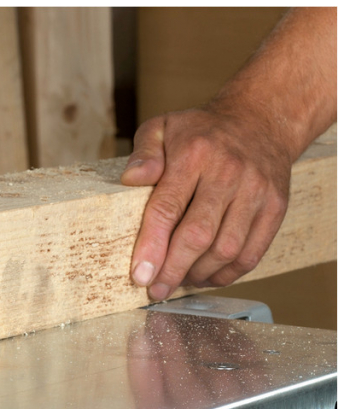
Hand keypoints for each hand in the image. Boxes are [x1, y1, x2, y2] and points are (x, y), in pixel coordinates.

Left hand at [121, 106, 291, 300]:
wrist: (261, 120)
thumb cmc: (201, 131)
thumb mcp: (163, 127)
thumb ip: (143, 152)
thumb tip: (132, 179)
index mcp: (195, 155)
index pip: (168, 209)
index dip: (152, 247)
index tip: (140, 275)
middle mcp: (229, 173)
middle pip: (198, 235)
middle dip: (173, 270)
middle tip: (156, 289)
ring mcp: (256, 192)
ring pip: (226, 249)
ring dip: (199, 274)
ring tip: (179, 280)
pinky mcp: (275, 207)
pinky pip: (251, 253)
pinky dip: (227, 273)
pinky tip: (206, 276)